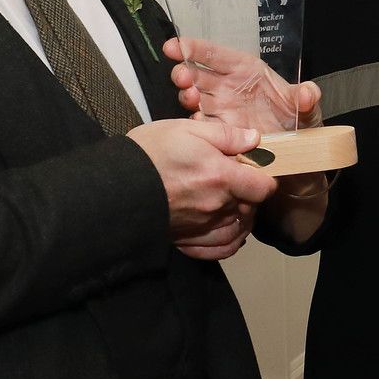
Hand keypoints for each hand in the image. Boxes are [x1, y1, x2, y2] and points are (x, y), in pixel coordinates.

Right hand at [127, 117, 276, 257]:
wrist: (114, 184)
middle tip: (237, 181)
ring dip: (242, 217)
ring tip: (233, 203)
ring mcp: (202, 226)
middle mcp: (216, 206)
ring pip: (240, 229)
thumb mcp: (188, 129)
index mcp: (220, 177)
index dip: (265, 177)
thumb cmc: (150, 153)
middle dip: (250, 195)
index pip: (264, 187)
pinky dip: (231, 241)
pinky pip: (221, 249)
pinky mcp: (188, 240)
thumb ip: (226, 135)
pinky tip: (229, 229)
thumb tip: (255, 139)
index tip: (255, 169)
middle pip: (252, 207)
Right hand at [163, 35, 320, 135]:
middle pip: (198, 74)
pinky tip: (196, 123)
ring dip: (188, 95)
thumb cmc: (300, 120)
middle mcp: (228, 86)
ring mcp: (221, 108)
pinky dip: (197, 123)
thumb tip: (308, 93)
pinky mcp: (220, 129)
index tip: (175, 46)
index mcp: (245, 70)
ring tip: (189, 97)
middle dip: (185, 72)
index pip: (215, 55)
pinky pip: (203, 124)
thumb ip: (307, 97)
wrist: (297, 150)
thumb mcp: (308, 106)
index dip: (194, 48)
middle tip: (182, 76)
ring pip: (195, 97)